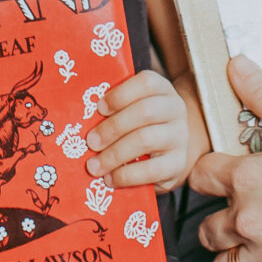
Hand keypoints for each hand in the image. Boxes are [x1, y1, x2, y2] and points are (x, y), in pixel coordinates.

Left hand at [90, 68, 192, 188]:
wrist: (167, 151)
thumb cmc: (139, 125)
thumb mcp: (131, 109)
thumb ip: (114, 108)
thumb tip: (81, 117)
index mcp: (162, 89)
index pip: (146, 82)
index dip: (120, 94)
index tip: (99, 108)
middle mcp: (175, 109)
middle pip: (144, 112)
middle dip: (112, 128)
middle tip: (90, 142)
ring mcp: (180, 137)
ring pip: (146, 140)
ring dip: (114, 154)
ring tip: (94, 166)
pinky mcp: (178, 164)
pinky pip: (151, 170)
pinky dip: (126, 175)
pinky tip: (110, 179)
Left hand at [191, 57, 261, 261]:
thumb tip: (235, 64)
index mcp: (246, 179)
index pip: (198, 179)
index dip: (209, 174)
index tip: (223, 174)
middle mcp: (250, 222)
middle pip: (205, 230)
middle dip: (218, 219)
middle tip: (241, 209)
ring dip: (234, 252)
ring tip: (255, 239)